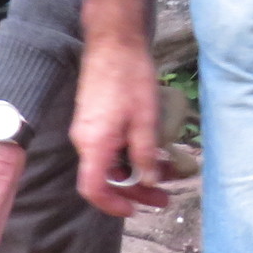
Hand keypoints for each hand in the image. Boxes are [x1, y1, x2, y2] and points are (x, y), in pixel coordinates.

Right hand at [71, 37, 171, 216]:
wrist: (114, 43)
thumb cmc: (129, 78)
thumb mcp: (145, 120)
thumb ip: (145, 154)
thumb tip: (147, 181)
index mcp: (94, 144)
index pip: (93, 189)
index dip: (112, 205)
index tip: (133, 210)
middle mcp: (85, 140)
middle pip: (105, 178)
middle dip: (135, 190)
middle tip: (163, 196)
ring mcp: (88, 130)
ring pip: (110, 163)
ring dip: (136, 171)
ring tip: (166, 172)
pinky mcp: (95, 120)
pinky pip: (110, 147)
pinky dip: (130, 154)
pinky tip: (153, 151)